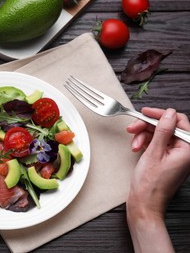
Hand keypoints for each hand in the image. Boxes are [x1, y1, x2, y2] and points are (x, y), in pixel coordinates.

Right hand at [126, 107, 189, 252]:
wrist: (144, 204)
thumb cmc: (150, 184)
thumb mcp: (154, 153)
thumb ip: (162, 130)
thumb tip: (169, 114)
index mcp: (187, 149)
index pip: (178, 122)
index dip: (160, 115)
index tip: (145, 112)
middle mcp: (184, 151)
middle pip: (167, 127)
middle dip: (148, 127)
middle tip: (132, 128)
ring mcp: (175, 155)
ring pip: (159, 135)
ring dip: (143, 136)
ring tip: (133, 144)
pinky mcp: (165, 159)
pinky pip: (156, 144)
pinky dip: (145, 143)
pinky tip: (136, 148)